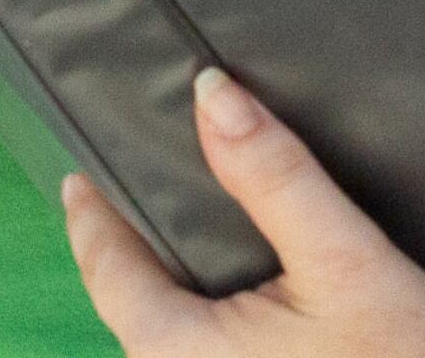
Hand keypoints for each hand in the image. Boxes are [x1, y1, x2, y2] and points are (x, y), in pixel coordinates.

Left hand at [63, 71, 424, 357]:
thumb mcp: (346, 262)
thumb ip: (274, 176)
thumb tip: (212, 92)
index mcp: (173, 352)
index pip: (104, 266)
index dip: (90, 212)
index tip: (79, 174)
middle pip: (134, 300)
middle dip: (139, 242)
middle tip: (145, 179)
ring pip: (172, 333)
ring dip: (180, 282)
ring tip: (201, 224)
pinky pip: (208, 355)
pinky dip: (214, 316)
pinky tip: (248, 289)